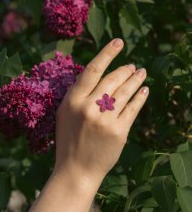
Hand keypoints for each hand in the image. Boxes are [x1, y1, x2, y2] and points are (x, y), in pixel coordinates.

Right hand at [53, 38, 148, 187]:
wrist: (76, 170)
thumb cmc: (69, 139)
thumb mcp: (65, 112)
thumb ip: (78, 93)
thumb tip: (96, 73)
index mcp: (73, 100)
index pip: (92, 69)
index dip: (107, 53)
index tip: (119, 41)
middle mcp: (89, 107)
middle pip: (112, 79)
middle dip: (125, 69)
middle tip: (133, 66)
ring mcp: (105, 120)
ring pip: (125, 92)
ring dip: (136, 79)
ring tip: (141, 72)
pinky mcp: (119, 131)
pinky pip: (133, 108)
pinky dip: (140, 97)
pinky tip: (144, 90)